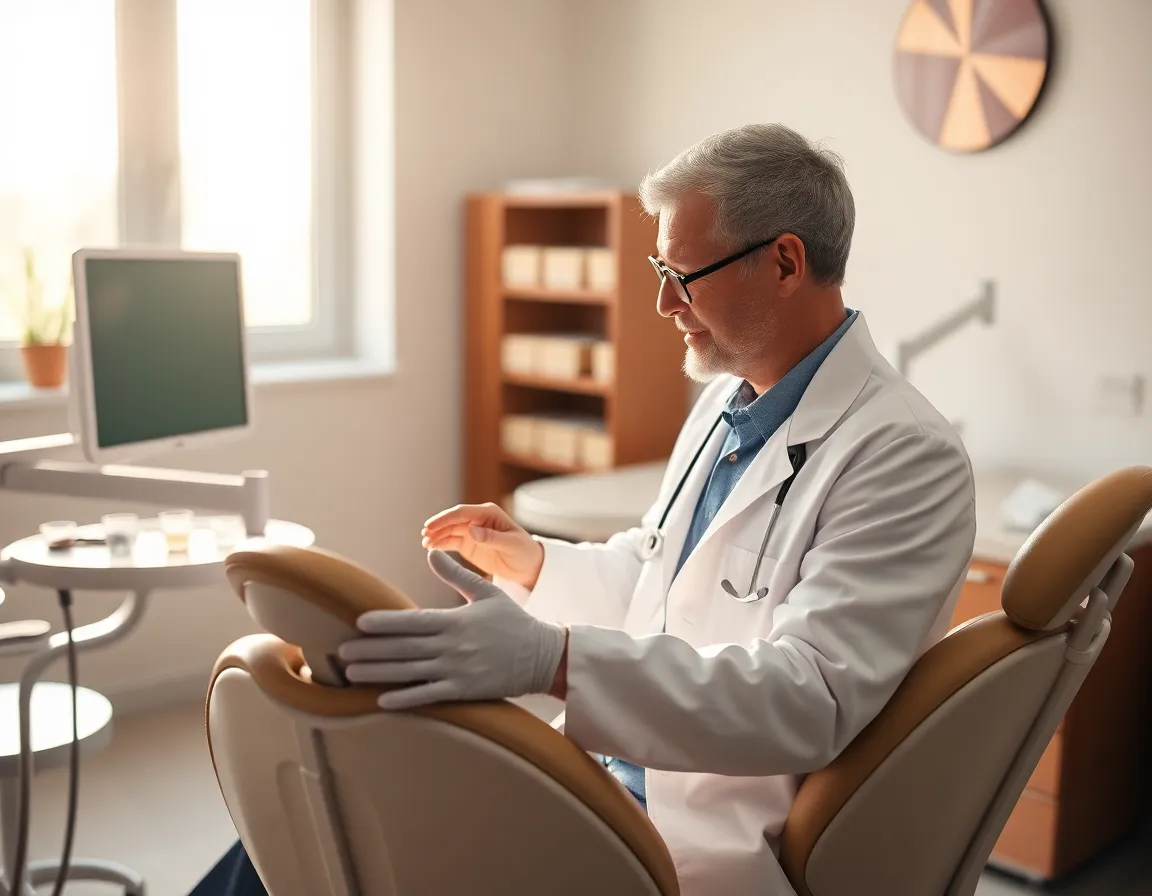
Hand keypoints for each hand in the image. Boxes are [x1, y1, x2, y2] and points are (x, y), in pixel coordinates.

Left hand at [339, 550, 566, 710]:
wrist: (543, 656)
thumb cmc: (513, 622)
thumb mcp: (487, 593)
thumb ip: (457, 574)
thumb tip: (432, 552)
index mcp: (456, 621)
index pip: (413, 621)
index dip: (385, 622)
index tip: (359, 622)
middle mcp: (453, 646)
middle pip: (404, 649)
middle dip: (371, 651)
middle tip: (340, 654)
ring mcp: (457, 671)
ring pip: (410, 673)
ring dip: (379, 674)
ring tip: (351, 675)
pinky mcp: (464, 691)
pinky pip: (429, 696)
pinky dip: (405, 699)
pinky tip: (382, 701)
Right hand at [421, 502, 543, 588]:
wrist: (527, 566)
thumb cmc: (524, 551)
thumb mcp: (511, 544)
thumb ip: (492, 537)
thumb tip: (472, 530)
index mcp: (489, 513)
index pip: (462, 512)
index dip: (445, 518)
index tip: (431, 526)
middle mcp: (478, 519)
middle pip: (452, 520)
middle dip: (437, 526)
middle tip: (424, 535)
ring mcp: (472, 531)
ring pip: (449, 531)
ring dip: (436, 536)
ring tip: (425, 543)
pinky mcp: (468, 544)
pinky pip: (451, 542)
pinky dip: (440, 544)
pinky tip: (431, 548)